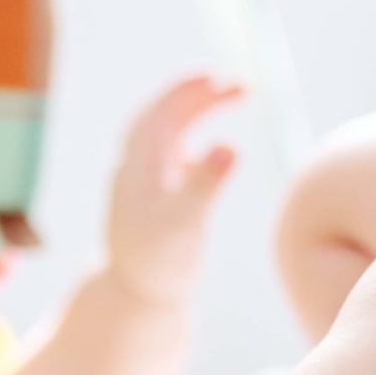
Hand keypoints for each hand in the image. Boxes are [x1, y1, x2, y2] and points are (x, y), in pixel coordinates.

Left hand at [106, 74, 242, 307]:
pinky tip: (201, 154)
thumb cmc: (161, 262)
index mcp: (138, 167)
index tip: (217, 76)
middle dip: (197, 96)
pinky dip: (186, 144)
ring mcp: (142, 186)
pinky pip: (166, 160)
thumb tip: (228, 145)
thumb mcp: (187, 222)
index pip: (159, 114)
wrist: (137, 298)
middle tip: (239, 85)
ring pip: (165, 136)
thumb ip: (206, 183)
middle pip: (162, 118)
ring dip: (194, 114)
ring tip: (232, 97)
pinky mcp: (151, 203)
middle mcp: (135, 171)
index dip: (186, 91)